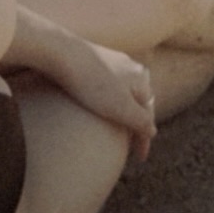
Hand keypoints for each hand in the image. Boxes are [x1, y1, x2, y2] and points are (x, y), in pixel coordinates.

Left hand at [38, 13, 156, 160]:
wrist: (61, 52)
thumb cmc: (92, 83)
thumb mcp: (121, 108)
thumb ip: (140, 121)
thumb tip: (153, 131)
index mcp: (141, 78)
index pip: (147, 115)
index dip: (144, 140)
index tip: (139, 159)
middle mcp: (129, 67)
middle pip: (137, 102)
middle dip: (135, 122)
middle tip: (129, 145)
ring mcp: (110, 61)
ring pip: (121, 93)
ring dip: (120, 111)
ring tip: (113, 128)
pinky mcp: (91, 59)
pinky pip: (105, 86)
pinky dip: (105, 100)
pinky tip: (95, 106)